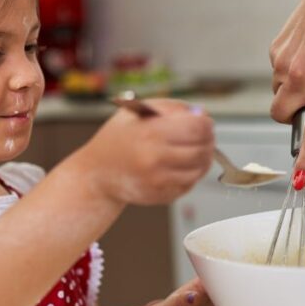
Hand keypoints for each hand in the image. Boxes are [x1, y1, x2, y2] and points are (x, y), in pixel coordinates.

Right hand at [78, 99, 213, 205]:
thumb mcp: (139, 112)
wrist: (97, 173)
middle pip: (203, 149)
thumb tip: (203, 115)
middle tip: (204, 136)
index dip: (206, 124)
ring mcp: (160, 181)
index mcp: (151, 134)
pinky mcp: (162, 196)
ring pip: (199, 170)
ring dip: (202, 159)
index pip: (198, 128)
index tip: (205, 123)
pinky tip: (179, 165)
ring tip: (192, 150)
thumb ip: (172, 109)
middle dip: (208, 141)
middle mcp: (156, 159)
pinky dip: (190, 174)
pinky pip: (189, 184)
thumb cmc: (119, 137)